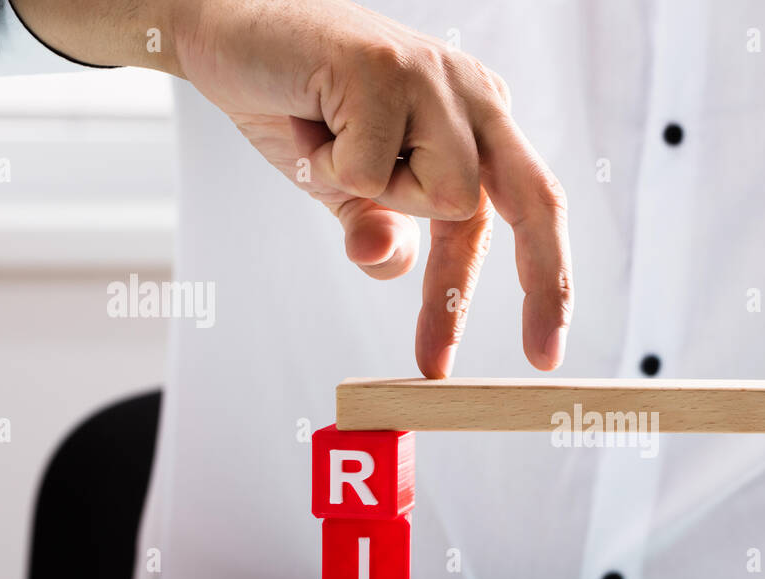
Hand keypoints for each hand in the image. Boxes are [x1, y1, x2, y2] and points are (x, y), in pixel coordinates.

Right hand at [14, 0, 573, 376]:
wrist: (221, 33)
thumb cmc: (295, 108)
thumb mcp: (346, 191)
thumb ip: (378, 231)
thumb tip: (389, 261)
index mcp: (479, 119)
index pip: (528, 212)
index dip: (541, 286)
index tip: (543, 355)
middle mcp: (472, 94)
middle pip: (536, 201)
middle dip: (543, 284)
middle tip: (540, 360)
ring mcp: (435, 75)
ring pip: (448, 199)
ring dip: (375, 195)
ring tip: (329, 147)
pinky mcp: (387, 67)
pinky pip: (372, 175)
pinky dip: (327, 166)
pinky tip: (307, 120)